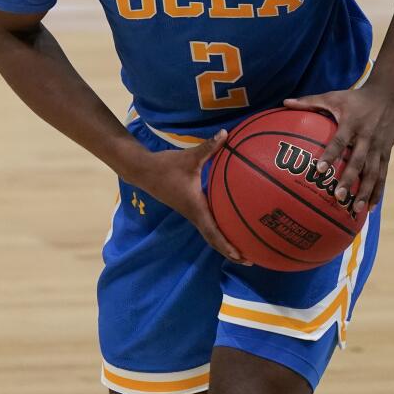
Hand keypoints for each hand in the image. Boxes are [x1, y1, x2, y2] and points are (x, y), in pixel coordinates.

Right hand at [128, 130, 251, 265]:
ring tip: (244, 250)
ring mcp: (191, 213)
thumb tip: (226, 133)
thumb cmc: (167, 166)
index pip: (213, 232)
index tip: (241, 255)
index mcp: (196, 208)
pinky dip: (219, 231)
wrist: (144, 171)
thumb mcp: (190, 156)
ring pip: (210, 234)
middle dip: (231, 252)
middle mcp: (194, 215)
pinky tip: (231, 224)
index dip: (227, 245)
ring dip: (225, 244)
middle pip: (214, 240)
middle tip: (250, 260)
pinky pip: (207, 224)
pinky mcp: (190, 208)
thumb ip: (209, 146)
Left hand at [284, 84, 393, 213]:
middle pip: (358, 161)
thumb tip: (284, 102)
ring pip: (373, 172)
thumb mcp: (333, 96)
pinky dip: (377, 191)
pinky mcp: (386, 152)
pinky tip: (370, 207)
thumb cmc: (355, 97)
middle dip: (349, 180)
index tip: (319, 170)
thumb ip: (309, 101)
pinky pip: (382, 174)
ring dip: (365, 191)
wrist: (389, 95)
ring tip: (356, 210)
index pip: (340, 141)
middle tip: (338, 197)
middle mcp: (366, 137)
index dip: (330, 155)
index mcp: (352, 123)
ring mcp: (378, 146)